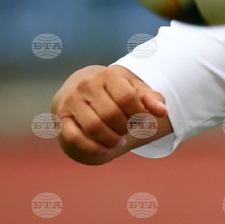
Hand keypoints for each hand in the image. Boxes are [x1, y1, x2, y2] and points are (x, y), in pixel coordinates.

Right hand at [51, 65, 171, 164]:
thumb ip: (151, 99)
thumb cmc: (116, 92)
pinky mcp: (61, 118)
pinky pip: (76, 138)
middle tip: (129, 130)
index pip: (128, 98)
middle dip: (126, 128)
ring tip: (119, 140)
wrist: (83, 92)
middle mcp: (87, 85)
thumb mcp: (135, 90)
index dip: (139, 114)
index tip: (143, 119)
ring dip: (111, 140)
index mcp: (108, 75)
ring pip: (94, 127)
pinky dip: (93, 148)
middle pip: (112, 115)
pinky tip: (105, 148)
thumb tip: (163, 112)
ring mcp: (72, 101)